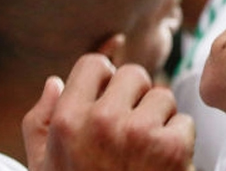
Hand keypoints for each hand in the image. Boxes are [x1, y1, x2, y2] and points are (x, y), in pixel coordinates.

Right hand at [23, 54, 194, 170]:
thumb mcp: (43, 168)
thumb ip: (40, 122)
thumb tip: (54, 81)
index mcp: (67, 121)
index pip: (93, 65)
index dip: (105, 81)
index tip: (109, 101)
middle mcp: (102, 121)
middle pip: (134, 74)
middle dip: (137, 98)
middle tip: (131, 131)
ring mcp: (139, 133)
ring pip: (163, 96)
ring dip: (160, 121)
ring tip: (145, 154)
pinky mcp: (173, 148)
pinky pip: (185, 123)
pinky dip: (180, 144)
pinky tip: (162, 167)